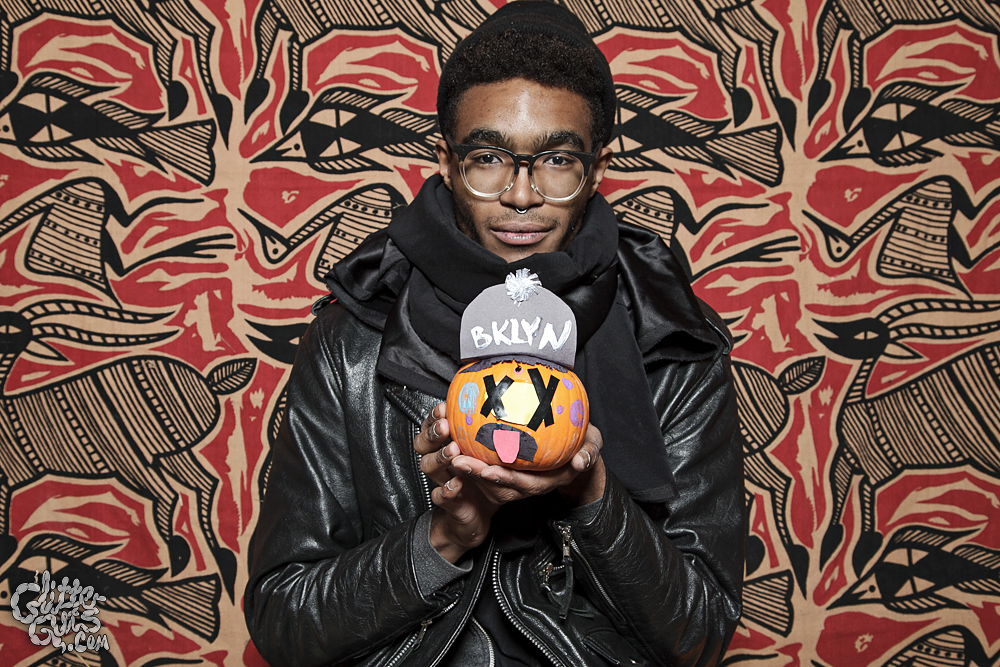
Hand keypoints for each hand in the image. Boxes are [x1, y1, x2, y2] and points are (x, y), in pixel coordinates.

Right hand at [414, 403, 497, 562]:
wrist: (478, 515)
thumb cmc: (483, 479)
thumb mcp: (486, 454)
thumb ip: (487, 435)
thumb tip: (505, 405)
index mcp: (445, 447)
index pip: (430, 427)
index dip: (433, 417)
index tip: (443, 408)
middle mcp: (440, 462)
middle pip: (422, 444)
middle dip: (432, 433)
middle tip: (444, 426)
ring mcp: (441, 481)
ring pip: (429, 466)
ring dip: (440, 457)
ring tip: (453, 451)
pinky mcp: (449, 503)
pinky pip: (441, 496)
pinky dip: (447, 490)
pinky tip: (457, 483)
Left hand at [452, 422, 604, 506]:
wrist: (579, 450)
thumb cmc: (584, 445)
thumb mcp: (592, 446)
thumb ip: (588, 453)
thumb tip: (581, 460)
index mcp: (548, 480)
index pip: (525, 484)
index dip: (507, 479)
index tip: (489, 470)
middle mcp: (530, 483)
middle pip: (500, 485)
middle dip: (478, 475)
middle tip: (457, 461)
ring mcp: (518, 479)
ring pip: (489, 480)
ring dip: (469, 471)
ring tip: (450, 455)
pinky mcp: (508, 470)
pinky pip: (488, 469)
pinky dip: (472, 460)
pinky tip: (456, 445)